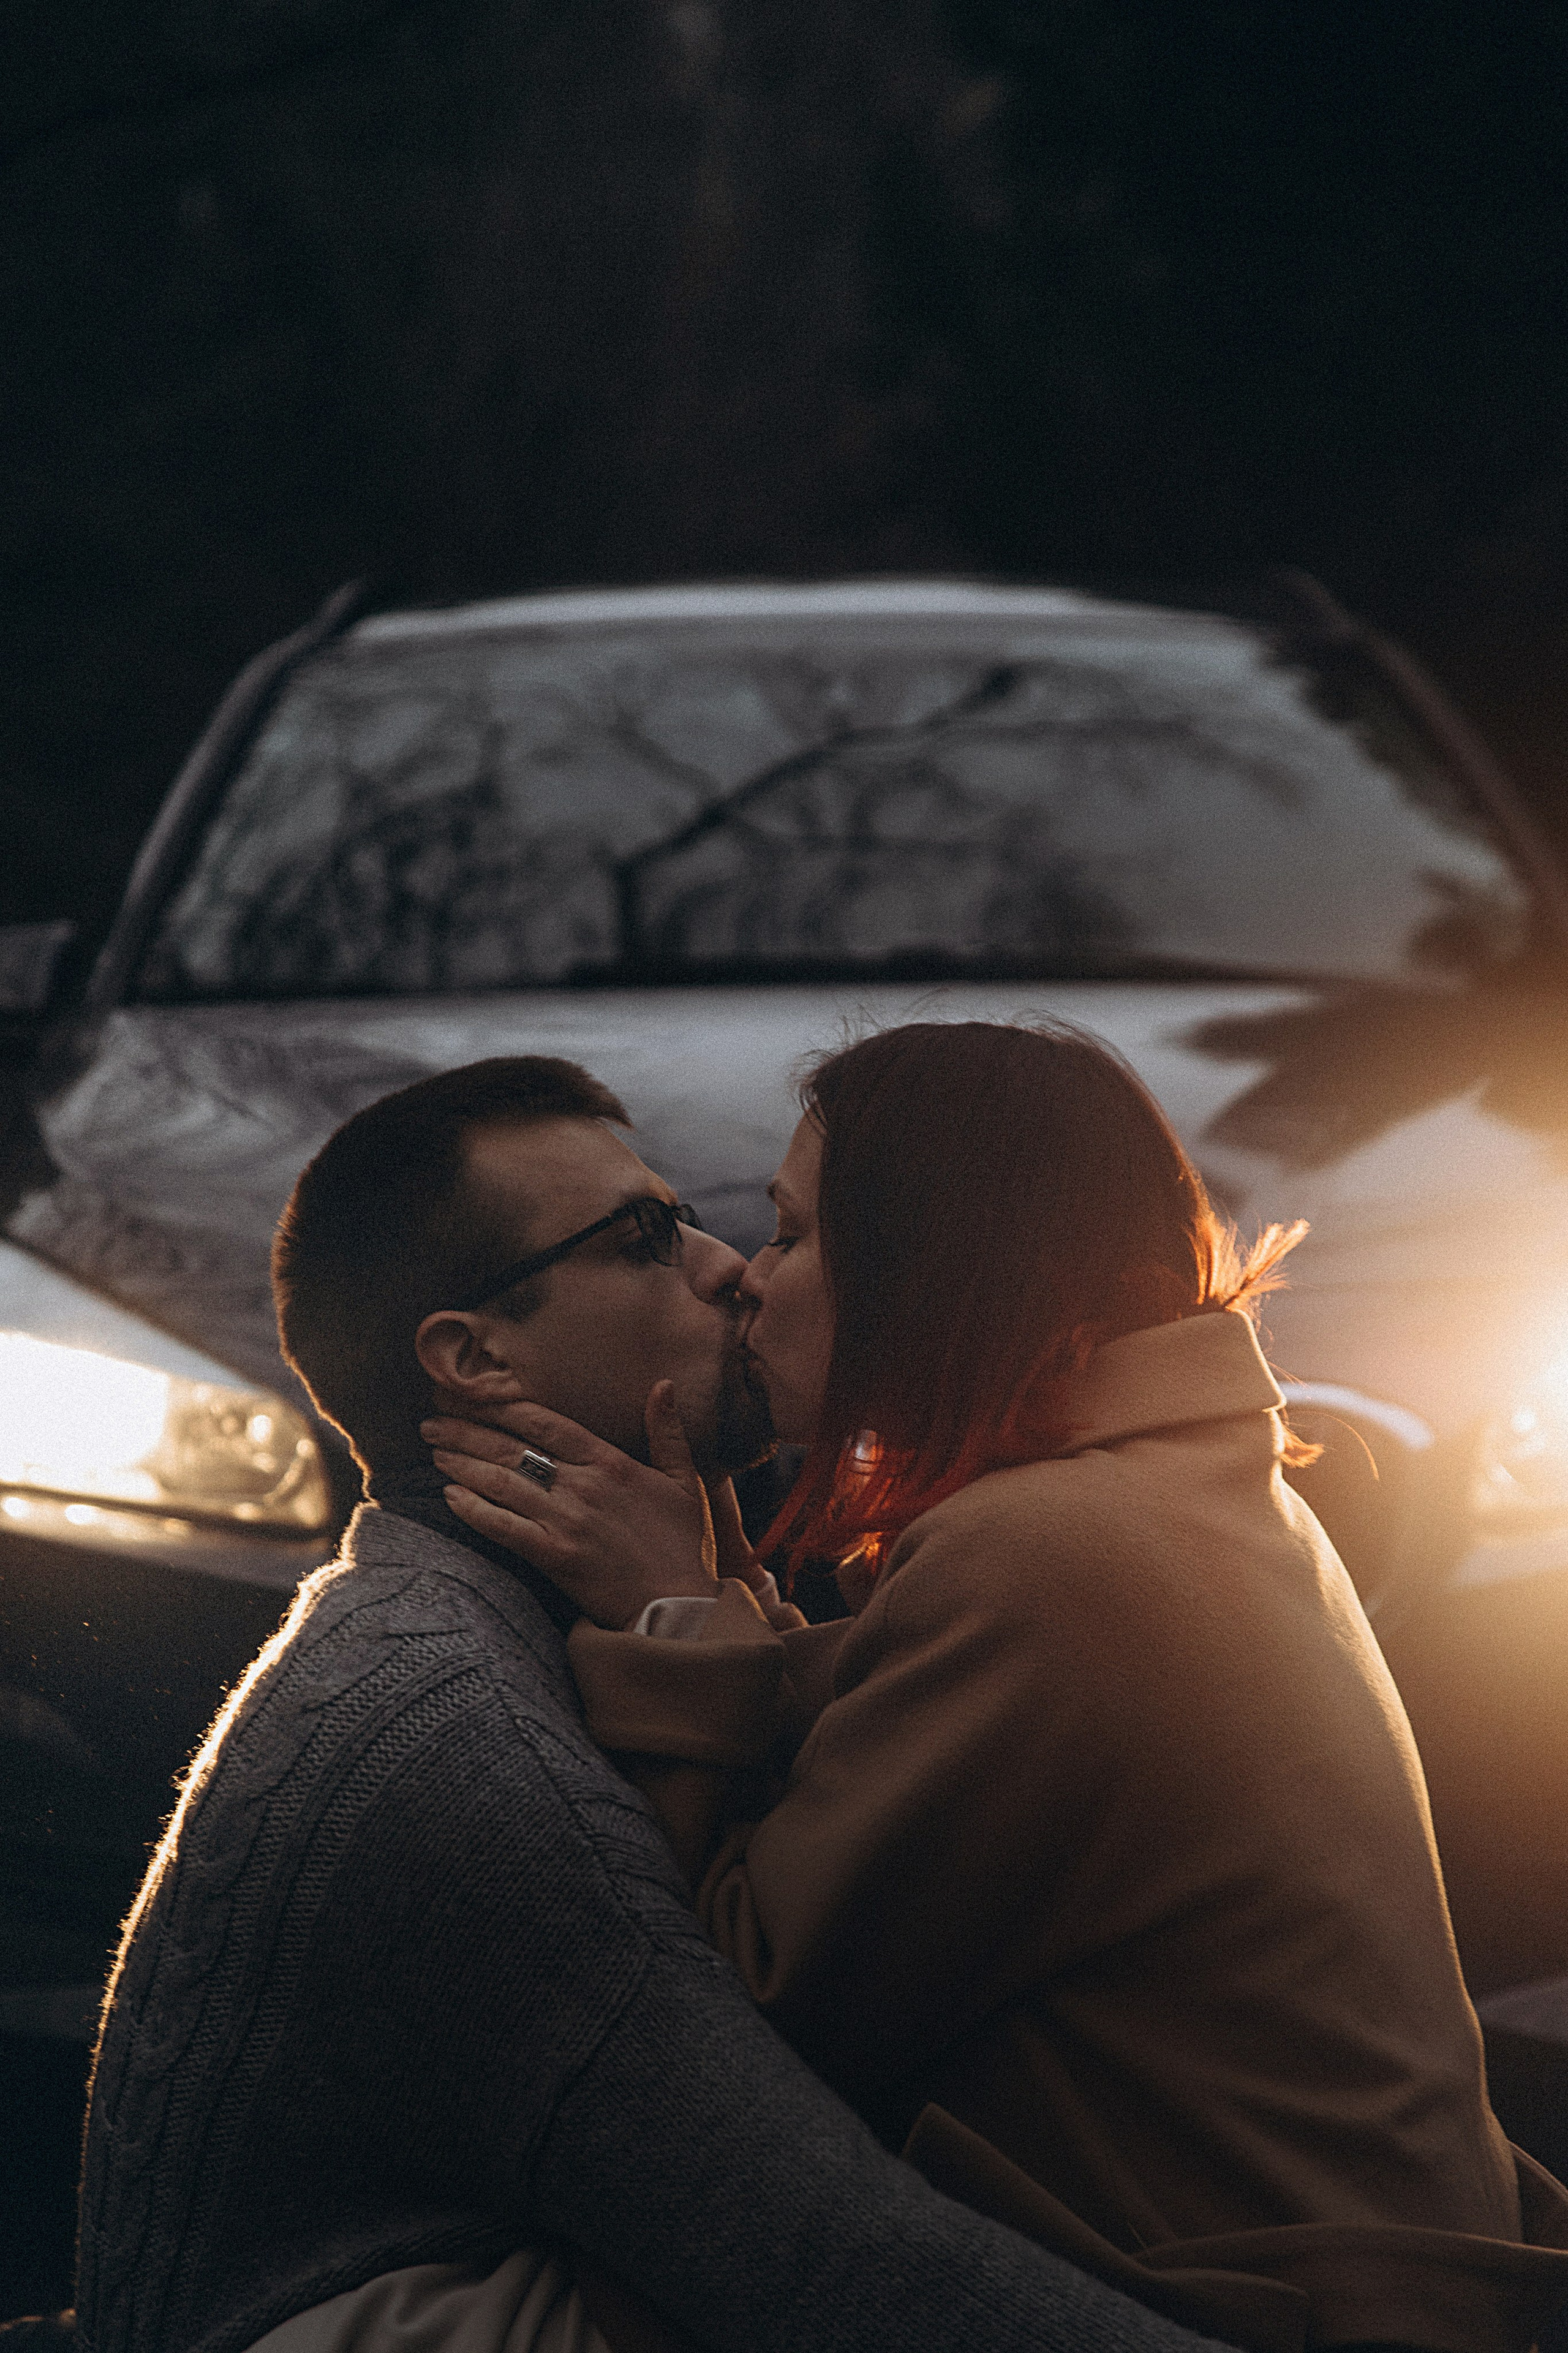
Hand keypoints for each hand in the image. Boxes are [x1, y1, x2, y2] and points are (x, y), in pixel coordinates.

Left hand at [421, 1381, 719, 1628]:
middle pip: (513, 1449)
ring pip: (502, 1484)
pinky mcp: (555, 1558)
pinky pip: (504, 1529)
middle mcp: (583, 1486)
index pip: (545, 1422)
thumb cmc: (682, 1544)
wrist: (678, 1606)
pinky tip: (449, 1495)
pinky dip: (475, 1511)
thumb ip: (669, 1431)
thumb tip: (664, 1385)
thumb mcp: (684, 1480)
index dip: (503, 1405)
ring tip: (433, 1449)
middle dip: (468, 1430)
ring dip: (462, 1463)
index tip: (471, 1393)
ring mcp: (566, 1522)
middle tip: (433, 1420)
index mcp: (611, 1462)